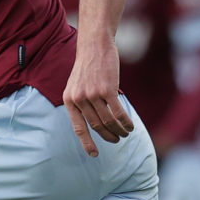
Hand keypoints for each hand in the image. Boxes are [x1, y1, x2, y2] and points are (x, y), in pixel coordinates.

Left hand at [63, 38, 133, 155]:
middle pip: (96, 126)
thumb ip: (82, 102)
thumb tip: (95, 123)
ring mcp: (93, 95)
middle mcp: (79, 99)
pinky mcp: (107, 90)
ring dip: (119, 130)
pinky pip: (118, 112)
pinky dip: (125, 122)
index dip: (87, 142)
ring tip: (125, 133)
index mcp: (69, 100)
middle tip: (117, 139)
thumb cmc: (88, 66)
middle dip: (108, 136)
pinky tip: (130, 126)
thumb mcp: (76, 85)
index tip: (94, 154)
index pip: (78, 127)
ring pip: (108, 121)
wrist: (95, 45)